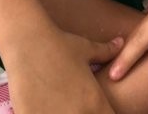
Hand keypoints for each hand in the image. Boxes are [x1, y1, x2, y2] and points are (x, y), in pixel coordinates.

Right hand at [6, 30, 122, 113]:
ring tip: (53, 104)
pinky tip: (39, 106)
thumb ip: (106, 51)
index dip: (101, 113)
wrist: (26, 41)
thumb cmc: (58, 42)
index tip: (89, 106)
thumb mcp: (86, 48)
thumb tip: (120, 42)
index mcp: (96, 103)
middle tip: (69, 103)